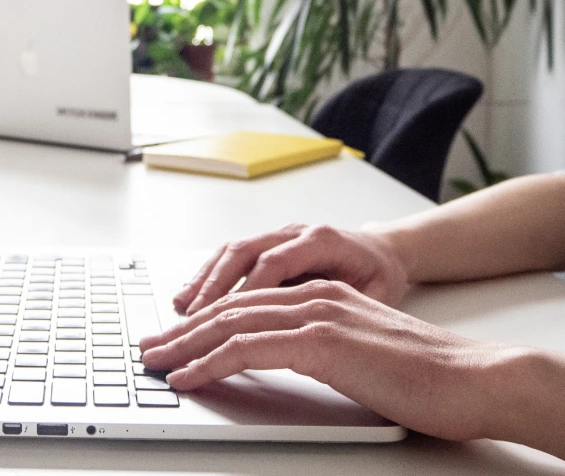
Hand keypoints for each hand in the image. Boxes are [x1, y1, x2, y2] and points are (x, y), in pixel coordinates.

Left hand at [142, 280, 511, 440]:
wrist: (472, 376)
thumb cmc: (422, 374)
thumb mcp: (358, 354)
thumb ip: (319, 348)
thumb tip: (283, 362)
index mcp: (318, 296)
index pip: (244, 305)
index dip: (203, 322)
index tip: (174, 340)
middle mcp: (310, 296)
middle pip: (227, 310)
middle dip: (181, 331)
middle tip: (148, 350)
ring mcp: (313, 315)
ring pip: (228, 325)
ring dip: (184, 346)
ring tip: (155, 364)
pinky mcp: (319, 341)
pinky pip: (247, 350)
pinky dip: (210, 363)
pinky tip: (189, 377)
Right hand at [173, 223, 410, 314]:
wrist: (383, 250)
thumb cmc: (380, 276)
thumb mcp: (375, 294)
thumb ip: (343, 306)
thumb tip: (315, 331)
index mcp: (321, 240)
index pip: (274, 262)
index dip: (247, 291)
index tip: (228, 321)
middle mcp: (292, 232)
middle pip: (241, 254)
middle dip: (211, 289)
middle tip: (189, 320)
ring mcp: (276, 235)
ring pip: (229, 253)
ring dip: (202, 282)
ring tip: (181, 311)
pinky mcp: (265, 245)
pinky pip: (229, 257)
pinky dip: (206, 277)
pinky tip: (189, 298)